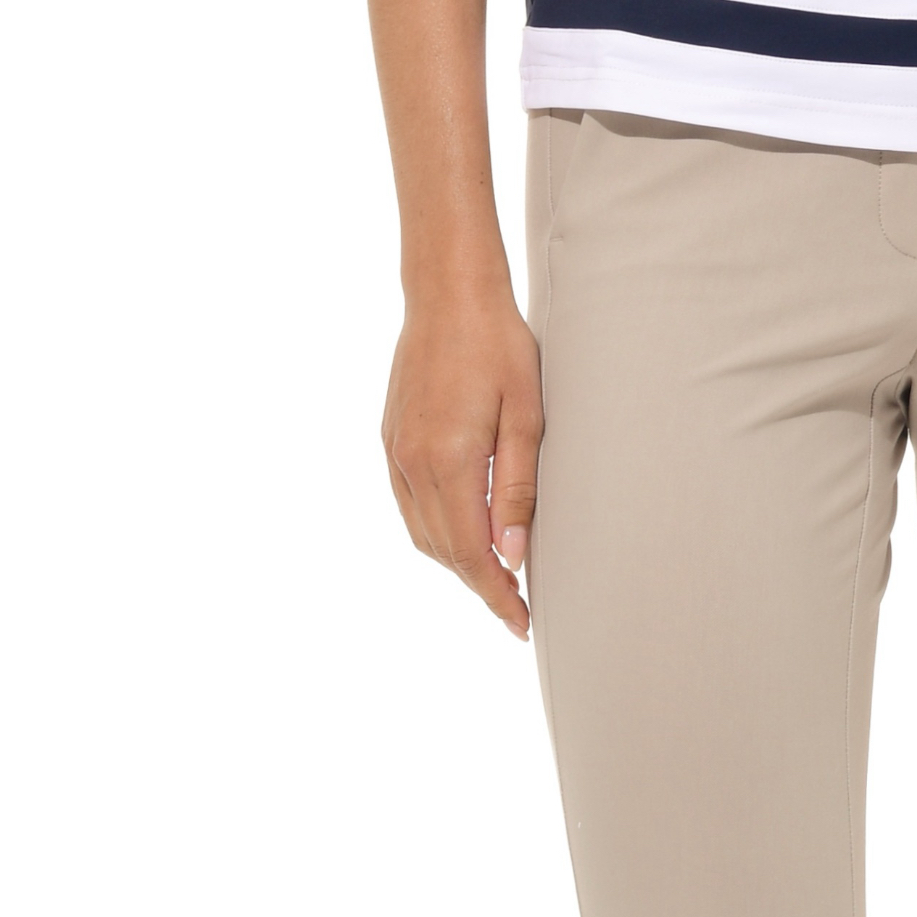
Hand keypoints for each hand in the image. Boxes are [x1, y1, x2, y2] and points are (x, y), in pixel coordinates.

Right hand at [382, 276, 543, 637]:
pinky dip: (435, 532)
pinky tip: (463, 534)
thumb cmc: (500, 346)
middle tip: (516, 607)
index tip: (520, 622)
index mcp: (449, 460)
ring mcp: (395, 453)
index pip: (471, 554)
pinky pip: (409, 506)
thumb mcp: (527, 416)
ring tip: (495, 577)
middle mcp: (413, 464)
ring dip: (456, 562)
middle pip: (444, 551)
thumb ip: (518, 490)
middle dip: (480, 585)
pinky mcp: (390, 441)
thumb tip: (511, 555)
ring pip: (422, 534)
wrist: (448, 294)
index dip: (496, 595)